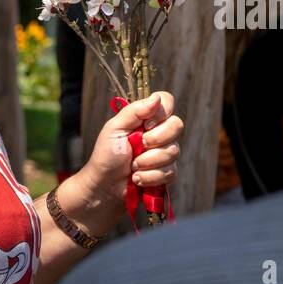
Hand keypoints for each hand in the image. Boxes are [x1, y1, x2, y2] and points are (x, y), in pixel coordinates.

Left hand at [67, 92, 183, 233]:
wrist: (105, 186)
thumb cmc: (106, 155)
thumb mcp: (115, 129)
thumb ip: (134, 111)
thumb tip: (156, 98)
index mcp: (146, 118)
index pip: (167, 101)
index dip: (161, 113)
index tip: (146, 125)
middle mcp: (159, 132)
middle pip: (177, 125)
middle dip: (155, 139)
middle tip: (137, 147)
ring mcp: (165, 152)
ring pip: (173, 151)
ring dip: (148, 162)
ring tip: (132, 167)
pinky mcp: (168, 172)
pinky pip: (171, 171)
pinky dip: (150, 177)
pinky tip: (137, 179)